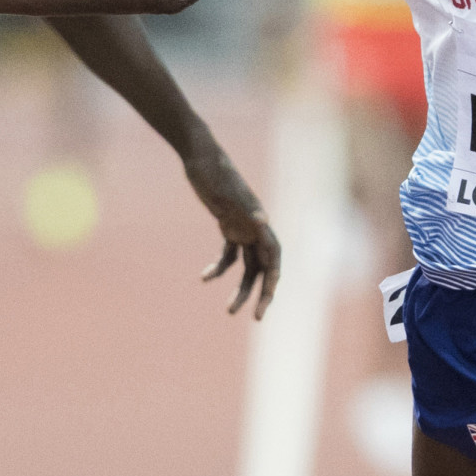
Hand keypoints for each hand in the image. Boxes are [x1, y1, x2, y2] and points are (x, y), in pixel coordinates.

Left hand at [186, 143, 281, 319]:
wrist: (201, 159)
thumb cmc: (215, 173)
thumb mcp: (227, 191)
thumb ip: (245, 207)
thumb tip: (263, 220)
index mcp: (260, 224)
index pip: (274, 259)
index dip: (273, 281)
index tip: (266, 300)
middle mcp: (257, 229)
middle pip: (264, 268)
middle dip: (261, 294)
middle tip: (256, 317)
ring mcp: (244, 229)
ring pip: (248, 267)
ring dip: (241, 289)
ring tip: (229, 310)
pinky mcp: (229, 228)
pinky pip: (229, 256)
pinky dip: (219, 268)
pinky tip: (204, 278)